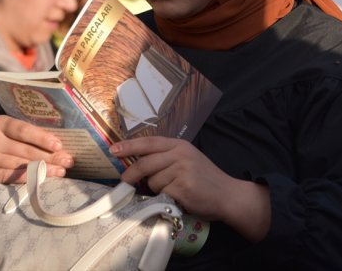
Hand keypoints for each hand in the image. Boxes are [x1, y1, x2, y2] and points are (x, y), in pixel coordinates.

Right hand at [0, 116, 73, 194]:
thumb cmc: (2, 143)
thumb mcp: (10, 133)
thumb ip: (29, 136)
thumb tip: (59, 145)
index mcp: (1, 124)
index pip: (23, 130)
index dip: (42, 138)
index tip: (59, 146)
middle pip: (24, 149)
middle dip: (49, 156)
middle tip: (67, 162)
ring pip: (18, 164)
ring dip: (42, 169)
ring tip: (60, 172)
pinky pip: (7, 177)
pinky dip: (24, 178)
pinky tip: (38, 180)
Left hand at [111, 137, 270, 240]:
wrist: (228, 195)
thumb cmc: (205, 180)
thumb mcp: (188, 160)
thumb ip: (167, 158)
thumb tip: (138, 165)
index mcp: (180, 145)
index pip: (149, 142)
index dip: (130, 146)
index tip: (114, 149)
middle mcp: (180, 154)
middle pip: (145, 163)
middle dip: (132, 174)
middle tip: (125, 182)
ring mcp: (182, 170)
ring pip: (152, 181)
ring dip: (156, 190)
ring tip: (173, 191)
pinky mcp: (183, 187)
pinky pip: (162, 193)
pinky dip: (165, 198)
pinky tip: (178, 198)